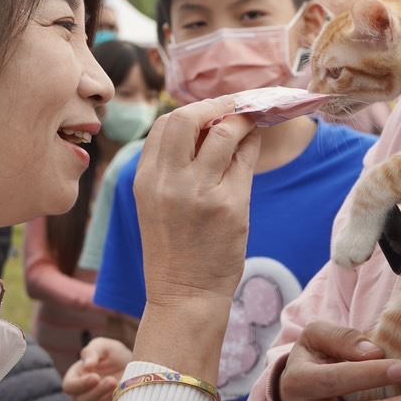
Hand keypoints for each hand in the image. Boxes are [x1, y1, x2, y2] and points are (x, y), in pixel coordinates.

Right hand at [63, 337, 130, 400]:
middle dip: (96, 392)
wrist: (134, 366)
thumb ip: (92, 352)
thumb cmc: (113, 354)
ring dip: (106, 400)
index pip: (69, 387)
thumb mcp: (103, 346)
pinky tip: (125, 394)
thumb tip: (87, 366)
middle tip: (112, 380)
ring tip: (119, 385)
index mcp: (75, 377)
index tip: (95, 377)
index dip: (80, 384)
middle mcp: (82, 394)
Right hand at [134, 96, 259, 308]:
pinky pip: (245, 160)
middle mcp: (168, 182)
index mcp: (145, 180)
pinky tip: (255, 144)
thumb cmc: (175, 249)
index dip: (190, 111)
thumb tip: (207, 126)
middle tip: (234, 106)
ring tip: (251, 122)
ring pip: (224, 132)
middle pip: (188, 117)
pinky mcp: (230, 205)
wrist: (185, 296)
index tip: (210, 112)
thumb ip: (171, 167)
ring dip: (241, 120)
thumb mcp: (156, 204)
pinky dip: (252, 145)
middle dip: (215, 105)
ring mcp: (200, 192)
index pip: (164, 125)